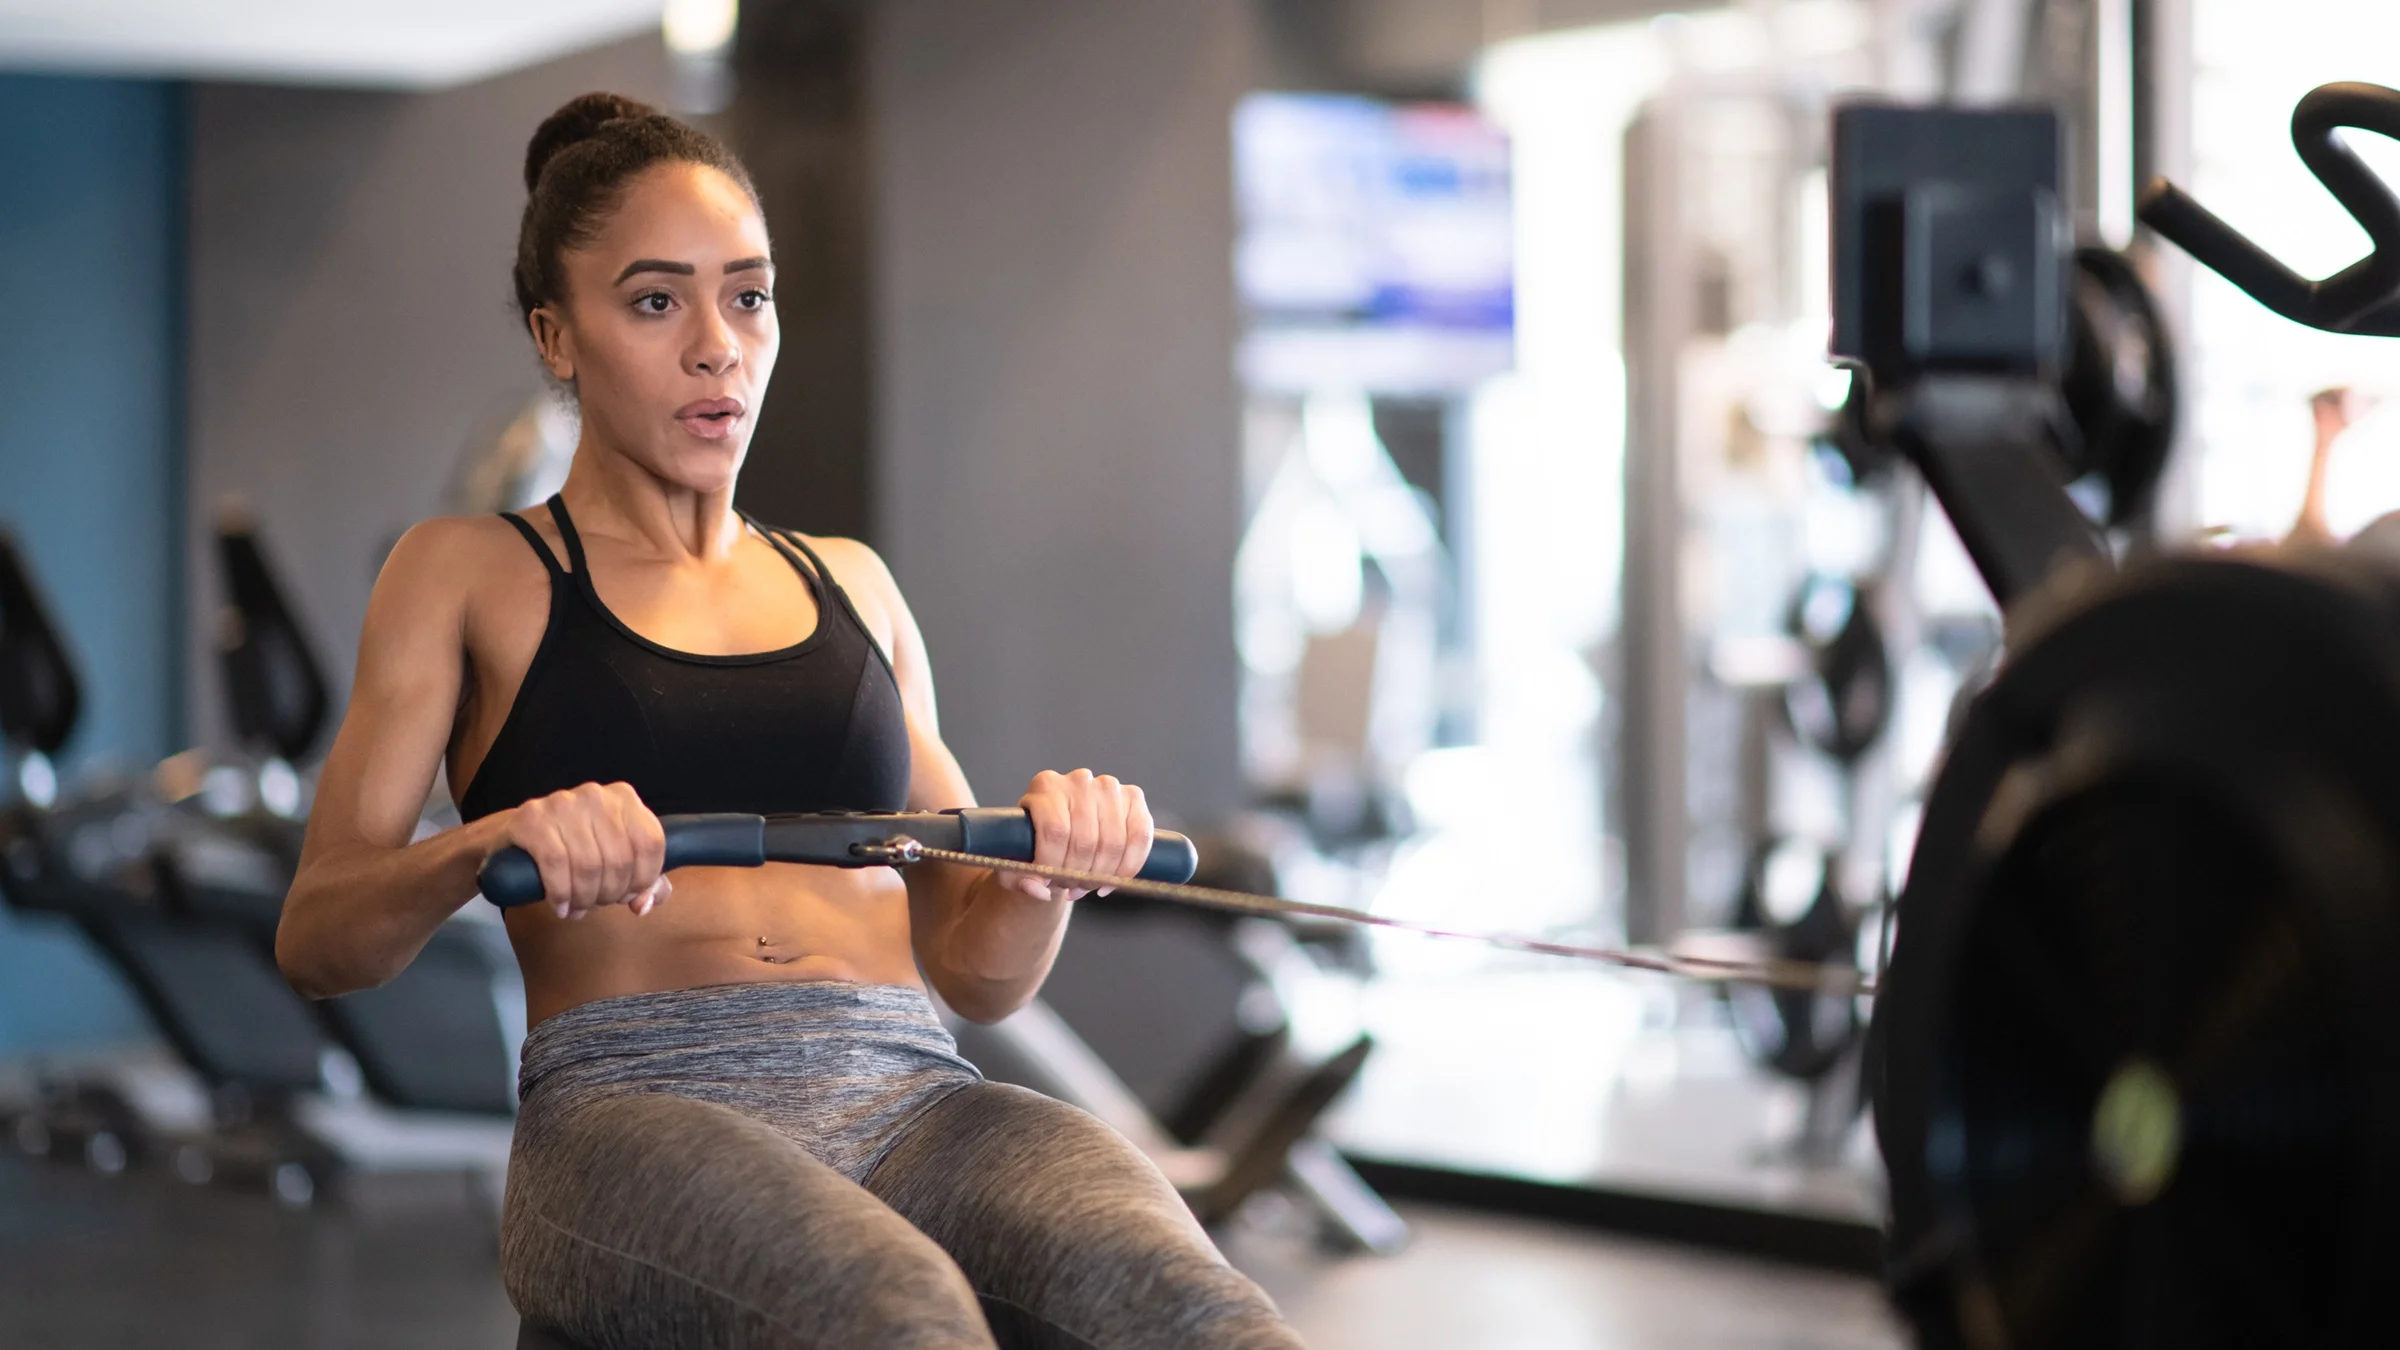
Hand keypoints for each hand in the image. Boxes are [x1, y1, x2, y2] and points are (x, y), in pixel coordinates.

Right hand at [495, 781, 669, 919]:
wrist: (517, 837)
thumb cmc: (574, 849)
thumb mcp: (613, 859)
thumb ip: (642, 882)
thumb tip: (643, 905)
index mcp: (624, 799)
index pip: (650, 842)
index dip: (644, 878)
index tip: (628, 896)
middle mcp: (596, 795)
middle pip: (619, 858)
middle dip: (610, 894)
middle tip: (597, 906)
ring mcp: (563, 803)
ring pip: (588, 865)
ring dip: (585, 898)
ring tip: (578, 909)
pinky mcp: (533, 819)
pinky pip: (556, 864)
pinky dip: (561, 893)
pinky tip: (560, 906)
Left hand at [998, 768, 1152, 901]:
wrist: (1063, 831)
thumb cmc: (1035, 845)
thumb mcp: (1015, 862)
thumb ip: (1018, 878)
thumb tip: (1039, 889)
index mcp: (1046, 787)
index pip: (1055, 830)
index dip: (1053, 865)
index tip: (1047, 884)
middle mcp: (1078, 780)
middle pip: (1085, 841)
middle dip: (1078, 875)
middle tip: (1071, 888)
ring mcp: (1109, 786)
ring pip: (1114, 842)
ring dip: (1102, 875)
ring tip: (1088, 885)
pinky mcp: (1133, 797)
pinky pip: (1140, 837)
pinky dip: (1129, 866)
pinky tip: (1113, 881)